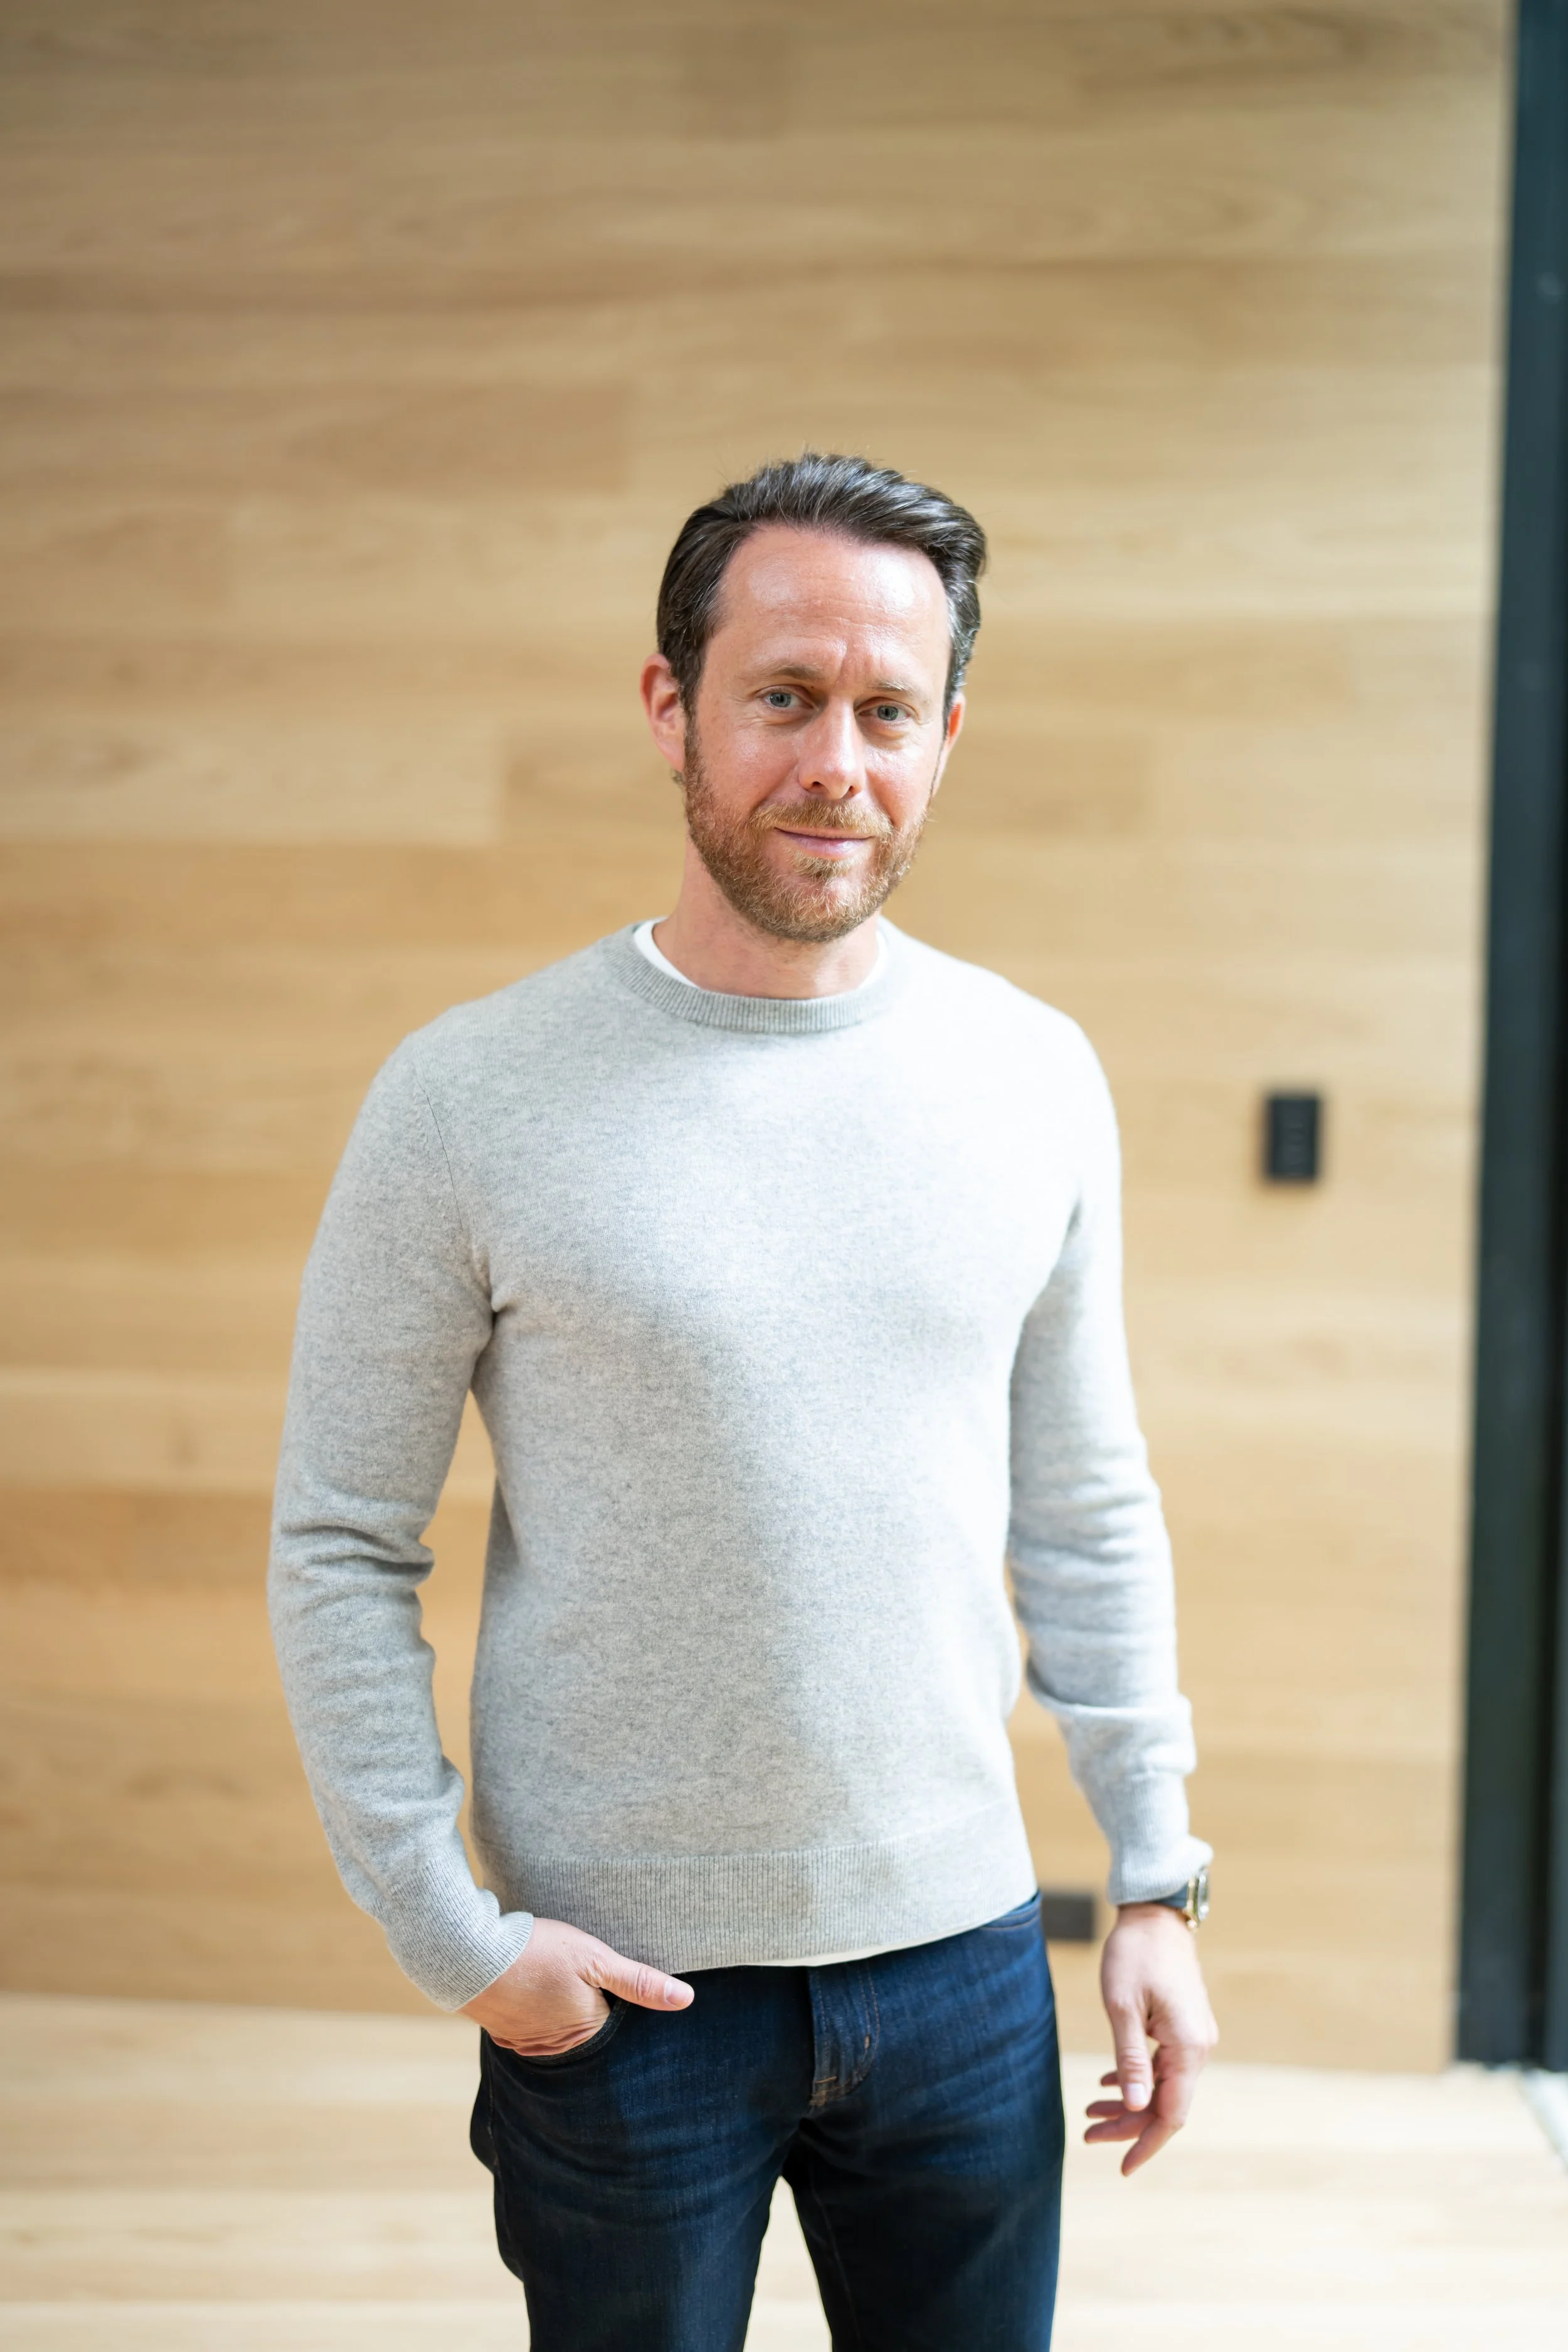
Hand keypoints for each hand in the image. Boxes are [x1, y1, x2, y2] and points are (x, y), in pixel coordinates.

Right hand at [460, 1916, 693, 2056]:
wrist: (468, 1953)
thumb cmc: (537, 1951)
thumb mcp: (595, 1958)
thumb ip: (640, 1981)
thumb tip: (686, 2000)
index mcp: (587, 2030)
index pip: (617, 2021)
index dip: (618, 1997)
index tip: (613, 1977)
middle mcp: (557, 2046)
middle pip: (586, 2027)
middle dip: (589, 2005)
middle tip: (581, 1975)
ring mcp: (526, 2041)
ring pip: (556, 2028)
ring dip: (559, 2008)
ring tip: (555, 1979)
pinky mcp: (503, 2031)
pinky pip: (528, 2026)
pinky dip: (533, 2009)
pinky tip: (532, 1987)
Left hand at [1086, 1902, 1217, 2175]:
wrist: (1155, 1914)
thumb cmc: (1134, 1954)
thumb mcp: (1123, 2007)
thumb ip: (1130, 2060)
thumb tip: (1135, 2109)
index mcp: (1187, 2047)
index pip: (1171, 2114)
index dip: (1146, 2143)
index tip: (1121, 2167)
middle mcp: (1198, 2047)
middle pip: (1166, 2104)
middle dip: (1128, 2124)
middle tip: (1087, 2134)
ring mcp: (1193, 2037)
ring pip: (1163, 2086)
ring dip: (1130, 2102)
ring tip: (1091, 2111)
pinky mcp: (1183, 2026)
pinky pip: (1164, 2065)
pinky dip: (1137, 2078)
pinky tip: (1109, 2083)